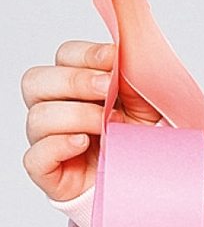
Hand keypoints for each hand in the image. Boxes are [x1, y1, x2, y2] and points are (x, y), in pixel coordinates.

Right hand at [21, 42, 159, 203]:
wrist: (146, 176)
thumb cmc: (139, 135)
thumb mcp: (144, 99)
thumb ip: (131, 74)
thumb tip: (124, 50)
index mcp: (75, 84)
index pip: (64, 57)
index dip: (85, 54)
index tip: (114, 58)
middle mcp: (54, 108)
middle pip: (35, 81)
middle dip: (74, 81)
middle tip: (108, 90)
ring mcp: (46, 139)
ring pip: (38, 117)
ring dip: (77, 116)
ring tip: (109, 125)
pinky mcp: (47, 171)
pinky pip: (35, 156)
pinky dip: (59, 145)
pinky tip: (84, 143)